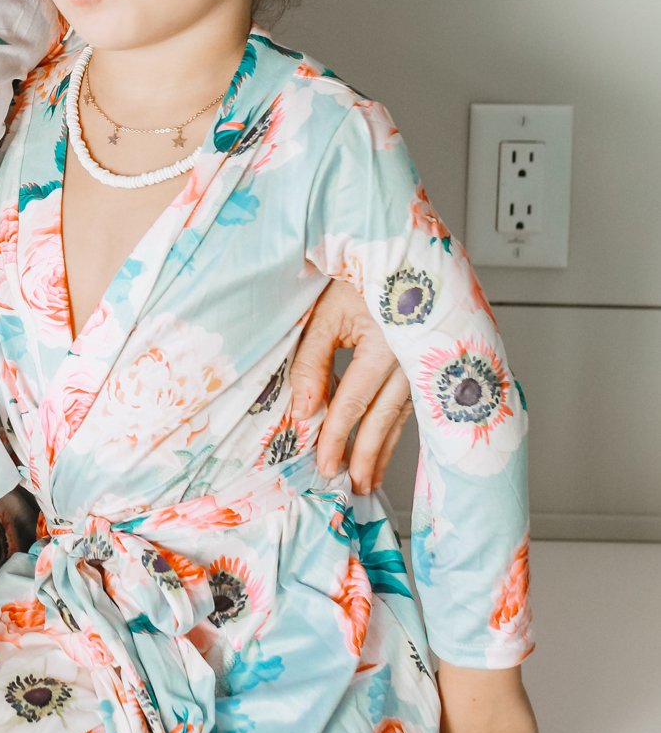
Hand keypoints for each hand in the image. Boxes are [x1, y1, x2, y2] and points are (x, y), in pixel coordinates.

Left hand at [287, 278, 410, 492]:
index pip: (354, 402)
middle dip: (364, 455)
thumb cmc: (361, 274)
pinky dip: (397, 428)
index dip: (337, 437)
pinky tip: (387, 448)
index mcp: (386, 342)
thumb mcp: (327, 312)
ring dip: (384, 450)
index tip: (323, 464)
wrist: (399, 248)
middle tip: (349, 484)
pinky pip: (412, 403)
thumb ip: (312, 362)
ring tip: (367, 479)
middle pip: (383, 417)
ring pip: (402, 415)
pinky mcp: (429, 363)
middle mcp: (412, 357)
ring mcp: (426, 361)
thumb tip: (303, 411)